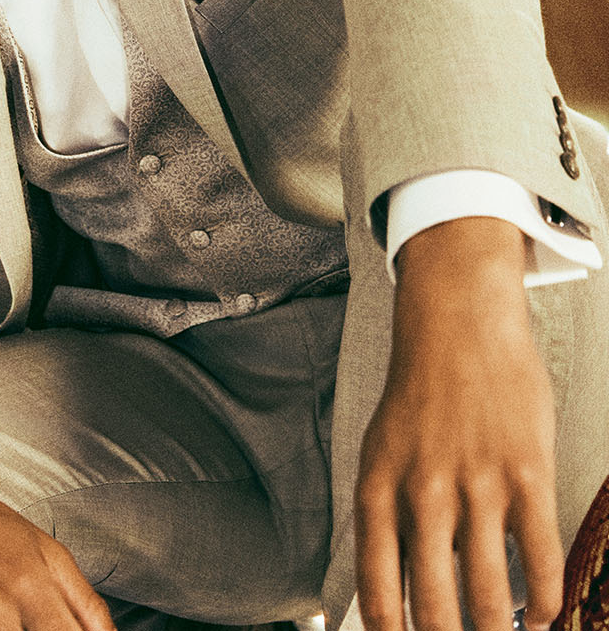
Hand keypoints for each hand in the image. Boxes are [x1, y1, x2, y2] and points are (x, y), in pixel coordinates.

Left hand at [355, 217, 562, 630]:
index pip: (378, 590)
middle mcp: (425, 491)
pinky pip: (538, 557)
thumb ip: (388, 517)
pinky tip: (540, 615)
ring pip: (488, 594)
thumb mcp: (382, 451)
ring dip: (495, 630)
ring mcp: (479, 483)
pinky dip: (542, 600)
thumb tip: (392, 594)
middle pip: (436, 607)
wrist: (458, 320)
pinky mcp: (527, 472)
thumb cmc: (419, 391)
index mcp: (378, 487)